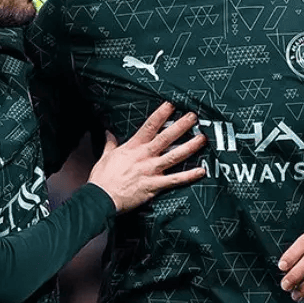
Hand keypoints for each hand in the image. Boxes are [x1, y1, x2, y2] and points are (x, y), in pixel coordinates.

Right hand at [88, 102, 206, 211]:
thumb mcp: (106, 156)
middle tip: (194, 117)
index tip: (172, 105)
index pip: (149, 126)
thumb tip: (109, 132)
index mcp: (133, 147)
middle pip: (167, 137)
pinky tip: (201, 171)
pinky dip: (189, 176)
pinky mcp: (154, 186)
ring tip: (202, 139)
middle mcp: (144, 156)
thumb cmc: (102, 179)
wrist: (101, 198)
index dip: (161, 114)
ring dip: (190, 147)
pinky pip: (175, 180)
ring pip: (174, 156)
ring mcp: (151, 171)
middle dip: (181, 126)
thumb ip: (111, 143)